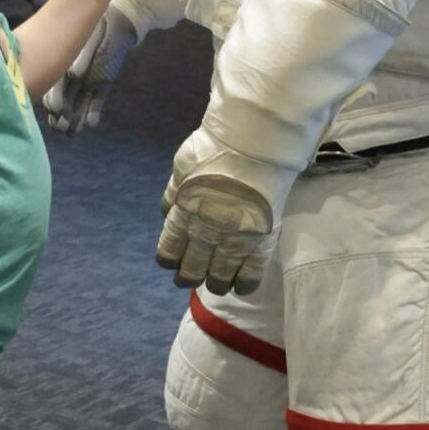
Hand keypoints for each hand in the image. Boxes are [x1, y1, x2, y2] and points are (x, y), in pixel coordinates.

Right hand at [44, 7, 138, 133]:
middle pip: (62, 102)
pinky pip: (96, 101)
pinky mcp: (103, 84)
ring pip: (77, 105)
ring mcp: (87, 82)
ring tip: (72, 133)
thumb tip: (73, 75)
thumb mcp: (89, 40)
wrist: (118, 20)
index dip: (52, 101)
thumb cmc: (97, 27)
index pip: (52, 88)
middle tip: (61, 127)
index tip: (54, 110)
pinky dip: (93, 113)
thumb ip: (82, 58)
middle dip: (59, 116)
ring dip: (74, 120)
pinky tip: (91, 124)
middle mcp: (71, 77)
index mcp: (61, 66)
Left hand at [155, 121, 292, 295]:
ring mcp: (236, 238)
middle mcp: (207, 230)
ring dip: (214, 282)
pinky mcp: (261, 240)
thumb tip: (168, 211)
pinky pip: (252, 272)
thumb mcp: (182, 167)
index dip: (169, 259)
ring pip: (219, 275)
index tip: (171, 262)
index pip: (170, 250)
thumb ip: (174, 192)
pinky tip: (240, 287)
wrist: (254, 142)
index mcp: (184, 213)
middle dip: (188, 275)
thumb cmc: (215, 147)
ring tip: (214, 283)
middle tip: (188, 278)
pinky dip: (244, 283)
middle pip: (192, 268)